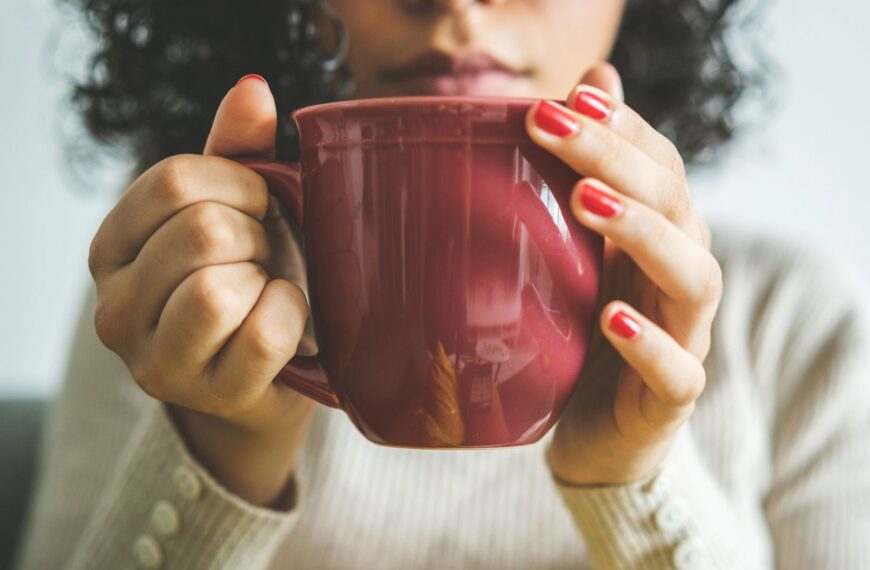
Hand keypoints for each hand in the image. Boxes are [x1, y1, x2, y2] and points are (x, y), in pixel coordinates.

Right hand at [88, 75, 316, 506]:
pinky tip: (286, 319)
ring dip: (268, 279)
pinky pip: (262, 335)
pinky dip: (291, 316)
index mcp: (113, 248)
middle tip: (266, 258)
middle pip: (201, 231)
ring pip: (217, 289)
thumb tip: (253, 89)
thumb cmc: (251, 280)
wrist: (266, 375)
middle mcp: (115, 308)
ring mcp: (156, 361)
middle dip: (257, 236)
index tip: (261, 207)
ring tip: (268, 289)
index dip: (240, 185)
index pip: (173, 181)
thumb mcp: (237, 209)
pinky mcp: (209, 396)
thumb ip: (239, 151)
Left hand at [525, 64, 722, 485]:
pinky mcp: (671, 399)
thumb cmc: (584, 338)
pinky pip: (678, 372)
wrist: (600, 437)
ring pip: (693, 277)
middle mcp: (679, 278)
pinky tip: (610, 318)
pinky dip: (650, 345)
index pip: (659, 166)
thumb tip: (584, 87)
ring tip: (585, 201)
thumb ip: (583, 182)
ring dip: (642, 232)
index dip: (622, 127)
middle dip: (615, 158)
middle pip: (673, 205)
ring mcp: (684, 338)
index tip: (567, 97)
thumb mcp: (576, 257)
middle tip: (553, 126)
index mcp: (660, 240)